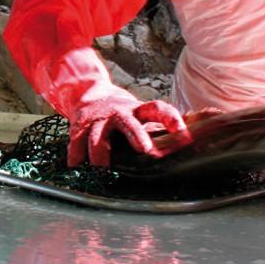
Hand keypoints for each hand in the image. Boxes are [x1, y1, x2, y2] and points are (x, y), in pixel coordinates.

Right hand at [68, 94, 190, 167]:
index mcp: (138, 110)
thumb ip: (159, 126)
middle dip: (136, 135)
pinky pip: (76, 141)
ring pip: (98, 136)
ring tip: (102, 169)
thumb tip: (189, 142)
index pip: (158, 109)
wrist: (88, 94)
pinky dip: (75, 154)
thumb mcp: (141, 113)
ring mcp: (99, 120)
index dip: (171, 119)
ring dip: (100, 152)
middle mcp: (119, 113)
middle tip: (145, 150)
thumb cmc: (122, 111)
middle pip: (128, 123)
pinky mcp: (80, 126)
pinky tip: (75, 166)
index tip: (183, 133)